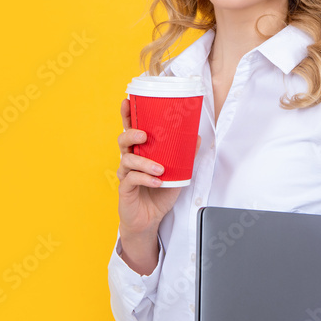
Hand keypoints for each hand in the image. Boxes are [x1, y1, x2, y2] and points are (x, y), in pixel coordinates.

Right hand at [116, 98, 199, 272]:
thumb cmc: (159, 193)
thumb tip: (198, 137)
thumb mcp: (177, 173)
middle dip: (131, 134)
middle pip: (123, 140)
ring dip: (145, 162)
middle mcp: (130, 159)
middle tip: (144, 135)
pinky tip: (158, 182)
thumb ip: (184, 155)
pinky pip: (132, 179)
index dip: (127, 115)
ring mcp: (125, 174)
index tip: (127, 100)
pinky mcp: (125, 189)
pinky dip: (146, 179)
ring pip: (127, 160)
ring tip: (160, 168)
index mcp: (140, 151)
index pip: (131, 129)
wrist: (150, 220)